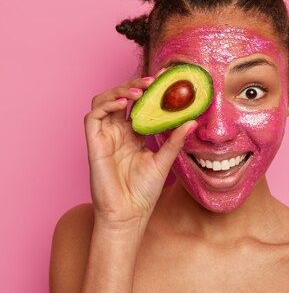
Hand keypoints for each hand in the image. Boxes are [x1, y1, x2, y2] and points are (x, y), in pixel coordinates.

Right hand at [84, 69, 197, 227]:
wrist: (129, 214)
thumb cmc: (143, 192)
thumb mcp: (164, 161)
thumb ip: (175, 140)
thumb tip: (192, 121)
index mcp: (133, 134)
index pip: (139, 104)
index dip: (149, 90)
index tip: (165, 78)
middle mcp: (117, 132)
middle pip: (121, 98)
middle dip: (136, 85)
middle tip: (154, 80)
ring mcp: (104, 136)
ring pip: (104, 101)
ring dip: (120, 90)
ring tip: (140, 90)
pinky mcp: (94, 143)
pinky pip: (93, 116)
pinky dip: (106, 104)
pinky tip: (125, 103)